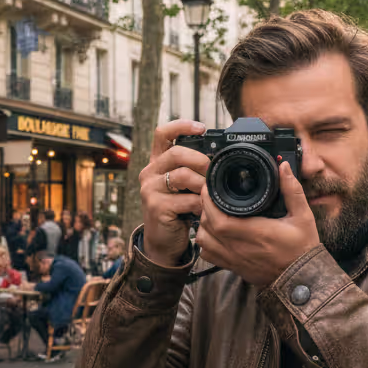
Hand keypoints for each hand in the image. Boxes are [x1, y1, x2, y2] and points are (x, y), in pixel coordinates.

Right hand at [139, 119, 209, 265]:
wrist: (163, 241)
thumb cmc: (177, 211)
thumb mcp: (182, 187)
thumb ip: (192, 170)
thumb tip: (217, 157)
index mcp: (157, 163)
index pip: (162, 134)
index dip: (182, 126)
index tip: (202, 128)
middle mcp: (149, 173)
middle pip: (176, 153)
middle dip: (201, 160)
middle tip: (213, 171)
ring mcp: (150, 190)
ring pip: (182, 176)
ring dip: (203, 185)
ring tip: (210, 194)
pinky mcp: (156, 207)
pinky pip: (186, 200)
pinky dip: (200, 204)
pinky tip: (204, 210)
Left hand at [195, 162, 320, 287]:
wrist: (302, 279)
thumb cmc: (302, 248)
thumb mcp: (303, 216)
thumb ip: (292, 191)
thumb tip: (284, 168)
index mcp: (256, 233)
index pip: (218, 219)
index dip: (208, 202)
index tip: (210, 188)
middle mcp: (240, 248)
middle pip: (207, 227)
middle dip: (205, 208)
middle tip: (212, 196)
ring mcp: (235, 259)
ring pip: (204, 241)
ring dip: (204, 226)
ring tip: (213, 214)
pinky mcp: (233, 267)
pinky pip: (208, 255)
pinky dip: (206, 243)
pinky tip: (216, 234)